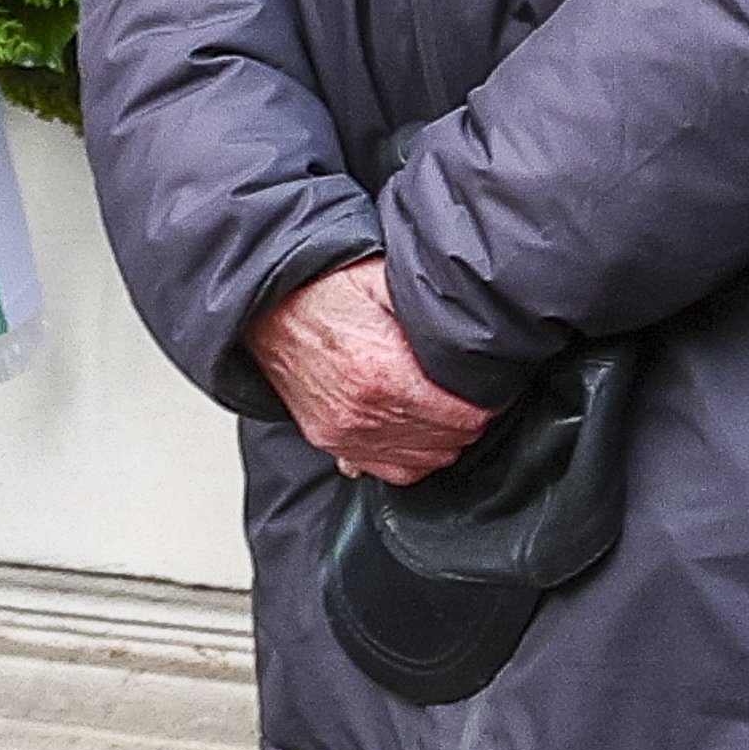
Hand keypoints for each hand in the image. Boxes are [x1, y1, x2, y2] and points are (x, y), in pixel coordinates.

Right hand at [250, 257, 494, 486]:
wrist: (261, 305)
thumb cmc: (320, 289)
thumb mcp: (383, 279)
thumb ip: (430, 308)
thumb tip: (476, 326)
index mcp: (383, 374)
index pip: (465, 416)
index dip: (485, 401)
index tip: (486, 386)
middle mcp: (364, 413)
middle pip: (450, 440)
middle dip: (467, 419)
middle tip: (468, 394)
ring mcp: (344, 432)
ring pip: (426, 460)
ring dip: (443, 438)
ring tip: (446, 412)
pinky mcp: (328, 439)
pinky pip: (391, 471)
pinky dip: (412, 456)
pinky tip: (416, 432)